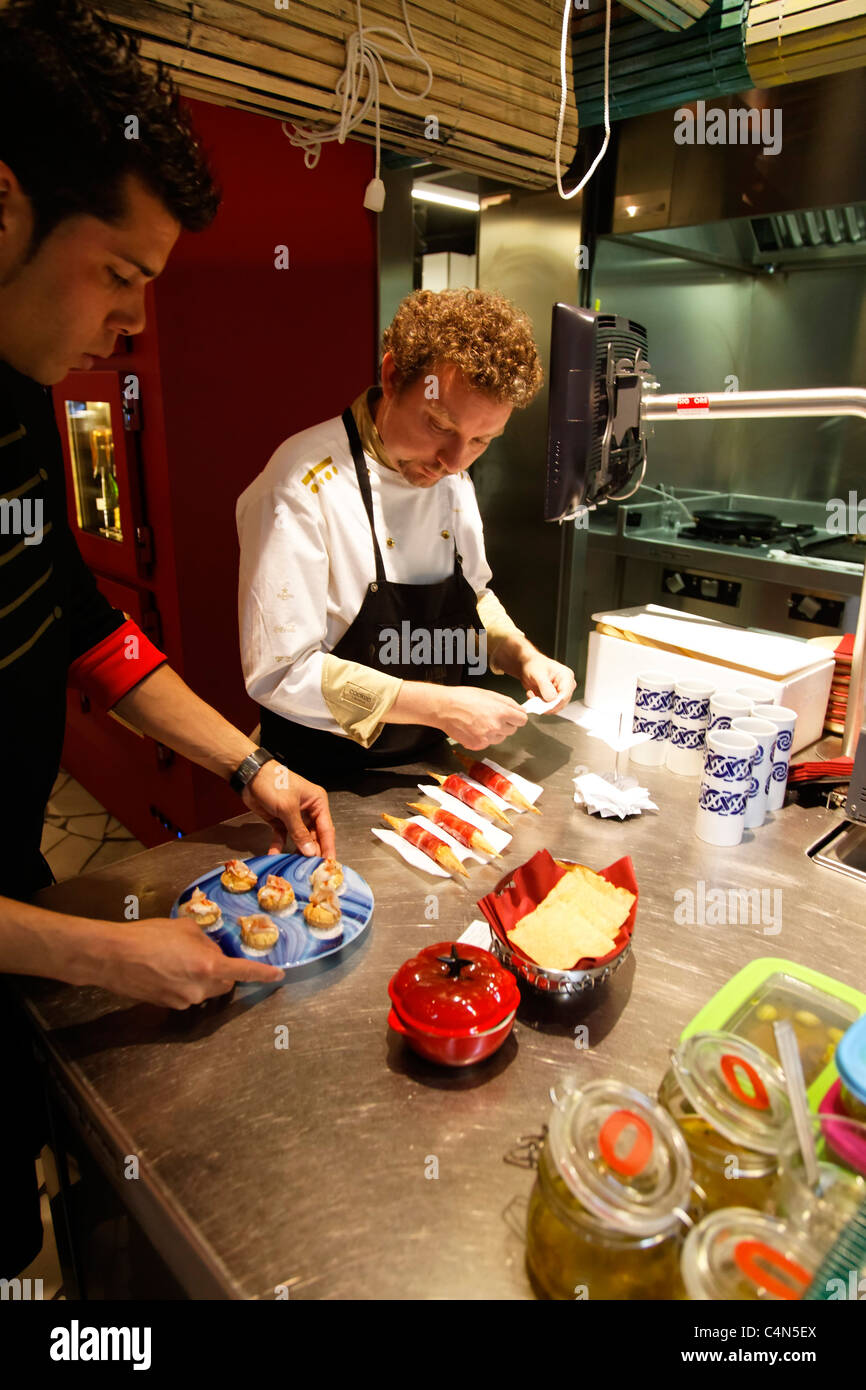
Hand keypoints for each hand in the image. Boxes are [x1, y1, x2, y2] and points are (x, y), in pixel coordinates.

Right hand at [94, 918, 283, 1008]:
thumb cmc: (148, 936)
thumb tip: (212, 950)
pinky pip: (186, 994)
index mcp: (209, 967)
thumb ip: (206, 941)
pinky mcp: (168, 1006)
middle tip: (203, 952)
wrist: (113, 957)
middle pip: (225, 984)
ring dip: (201, 976)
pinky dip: (184, 983)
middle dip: (221, 971)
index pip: (244, 973)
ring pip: (205, 989)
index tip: (277, 976)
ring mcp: (184, 1000)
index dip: (263, 975)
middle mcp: (200, 989)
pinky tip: (165, 968)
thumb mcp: (184, 928)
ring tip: (177, 958)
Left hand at [241, 761, 335, 857]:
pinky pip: (283, 836)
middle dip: (311, 851)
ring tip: (294, 864)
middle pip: (313, 836)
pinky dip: (279, 845)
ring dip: (296, 850)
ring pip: (299, 838)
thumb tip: (310, 851)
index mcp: (317, 803)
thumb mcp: (288, 808)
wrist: (249, 776)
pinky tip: (275, 854)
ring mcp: (294, 816)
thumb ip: (299, 832)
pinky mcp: (280, 820)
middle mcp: (308, 810)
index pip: (326, 829)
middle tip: (310, 868)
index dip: (328, 847)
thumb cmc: (273, 783)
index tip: (329, 863)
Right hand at [434, 686, 527, 749]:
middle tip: (492, 716)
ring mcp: (487, 738)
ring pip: (501, 738)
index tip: (513, 716)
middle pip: (512, 730)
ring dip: (495, 732)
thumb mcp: (489, 694)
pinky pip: (488, 743)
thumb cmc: (463, 698)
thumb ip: (508, 703)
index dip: (517, 717)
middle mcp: (496, 726)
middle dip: (505, 724)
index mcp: (501, 711)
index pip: (522, 720)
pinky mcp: (478, 745)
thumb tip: (521, 710)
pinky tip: (474, 728)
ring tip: (481, 721)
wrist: (444, 708)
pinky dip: (484, 738)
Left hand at [519, 651, 575, 714]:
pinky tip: (533, 695)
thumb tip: (551, 698)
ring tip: (532, 695)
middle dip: (546, 705)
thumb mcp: (538, 673)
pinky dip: (539, 704)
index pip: (565, 695)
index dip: (555, 704)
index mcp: (567, 676)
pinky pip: (548, 707)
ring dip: (541, 704)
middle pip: (561, 703)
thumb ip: (545, 686)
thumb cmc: (534, 664)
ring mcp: (560, 692)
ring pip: (554, 707)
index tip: (544, 707)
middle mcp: (566, 685)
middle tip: (534, 700)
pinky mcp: (554, 698)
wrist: (527, 665)